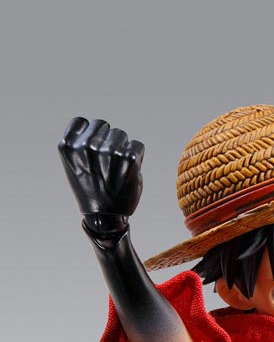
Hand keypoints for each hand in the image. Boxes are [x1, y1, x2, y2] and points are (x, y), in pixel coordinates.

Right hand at [59, 117, 144, 241]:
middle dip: (107, 141)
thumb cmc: (91, 191)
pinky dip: (137, 157)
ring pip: (120, 134)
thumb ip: (82, 144)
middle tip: (107, 165)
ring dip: (122, 148)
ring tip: (117, 170)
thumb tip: (100, 127)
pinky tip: (130, 171)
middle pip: (103, 125)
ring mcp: (108, 151)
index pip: (82, 122)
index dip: (90, 136)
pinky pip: (137, 145)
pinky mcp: (128, 158)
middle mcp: (86, 145)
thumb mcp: (76, 165)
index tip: (93, 154)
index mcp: (68, 146)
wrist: (105, 219)